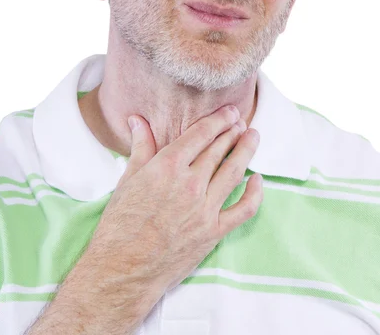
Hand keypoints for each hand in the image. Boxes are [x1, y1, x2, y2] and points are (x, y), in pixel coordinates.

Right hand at [88, 105, 262, 295]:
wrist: (122, 269)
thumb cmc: (120, 223)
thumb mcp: (128, 179)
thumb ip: (140, 146)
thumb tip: (137, 120)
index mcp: (167, 166)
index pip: (201, 134)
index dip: (219, 120)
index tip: (230, 111)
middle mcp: (189, 184)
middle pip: (219, 149)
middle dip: (233, 131)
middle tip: (241, 121)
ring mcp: (204, 209)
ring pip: (233, 172)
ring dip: (246, 151)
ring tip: (253, 137)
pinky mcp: (213, 232)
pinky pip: (243, 209)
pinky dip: (255, 193)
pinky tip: (258, 180)